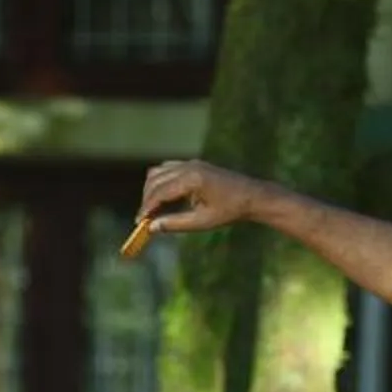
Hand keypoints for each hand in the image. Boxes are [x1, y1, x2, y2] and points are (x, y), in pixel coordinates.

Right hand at [136, 158, 278, 239]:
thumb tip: (152, 228)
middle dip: (146, 200)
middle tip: (145, 220)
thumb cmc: (230, 211)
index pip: (160, 192)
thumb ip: (175, 224)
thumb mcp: (202, 222)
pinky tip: (165, 199)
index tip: (138, 223)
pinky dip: (161, 182)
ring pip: (158, 172)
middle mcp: (189, 167)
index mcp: (192, 179)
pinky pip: (168, 169)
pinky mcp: (194, 164)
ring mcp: (191, 163)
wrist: (252, 196)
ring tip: (153, 211)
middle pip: (154, 180)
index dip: (146, 208)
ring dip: (152, 190)